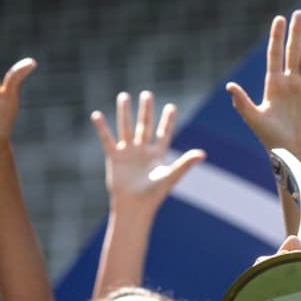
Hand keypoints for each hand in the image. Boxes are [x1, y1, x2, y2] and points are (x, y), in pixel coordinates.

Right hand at [91, 90, 205, 210]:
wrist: (134, 206)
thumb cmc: (154, 194)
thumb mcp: (171, 175)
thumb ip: (186, 163)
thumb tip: (203, 153)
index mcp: (157, 154)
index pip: (163, 133)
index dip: (167, 120)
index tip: (171, 107)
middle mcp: (142, 151)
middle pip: (144, 125)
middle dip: (146, 110)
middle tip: (147, 94)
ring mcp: (128, 153)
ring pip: (126, 128)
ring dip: (125, 112)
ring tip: (123, 96)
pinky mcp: (114, 158)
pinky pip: (107, 139)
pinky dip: (102, 128)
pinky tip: (97, 115)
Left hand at [226, 10, 300, 158]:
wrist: (292, 153)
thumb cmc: (270, 138)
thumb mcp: (254, 118)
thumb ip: (242, 102)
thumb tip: (229, 86)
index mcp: (273, 84)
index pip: (275, 54)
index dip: (277, 37)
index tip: (279, 19)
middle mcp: (290, 82)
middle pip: (293, 52)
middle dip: (295, 33)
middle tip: (298, 13)